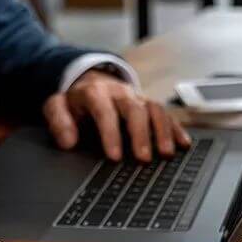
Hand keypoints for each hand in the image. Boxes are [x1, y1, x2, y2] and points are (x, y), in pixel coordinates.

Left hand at [43, 70, 191, 162]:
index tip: (114, 156)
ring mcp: (137, 97)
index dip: (110, 133)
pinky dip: (176, 128)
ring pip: (154, 109)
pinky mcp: (149, 104)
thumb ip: (58, 121)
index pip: (104, 111)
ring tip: (166, 154)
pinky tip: (183, 144)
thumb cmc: (75, 102)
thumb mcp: (57, 106)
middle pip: (134, 109)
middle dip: (140, 134)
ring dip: (162, 131)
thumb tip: (67, 142)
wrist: (91, 82)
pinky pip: (166, 113)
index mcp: (95, 93)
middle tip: (143, 159)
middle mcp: (119, 93)